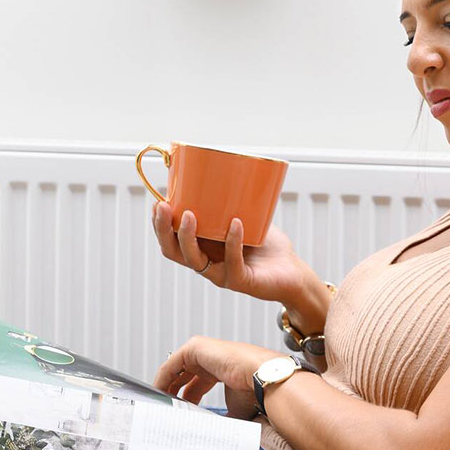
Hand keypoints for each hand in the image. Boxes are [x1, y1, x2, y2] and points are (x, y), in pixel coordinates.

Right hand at [150, 201, 303, 304]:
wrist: (292, 274)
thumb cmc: (267, 246)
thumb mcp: (245, 219)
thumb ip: (231, 202)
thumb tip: (221, 168)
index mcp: (202, 250)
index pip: (171, 241)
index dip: (159, 225)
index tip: (157, 202)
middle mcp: (206, 264)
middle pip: (173, 251)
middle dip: (163, 230)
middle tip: (162, 207)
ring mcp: (222, 274)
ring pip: (194, 260)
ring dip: (188, 237)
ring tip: (189, 214)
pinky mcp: (241, 281)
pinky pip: (232, 262)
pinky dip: (232, 241)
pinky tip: (235, 223)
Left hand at [153, 335, 280, 418]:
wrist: (262, 378)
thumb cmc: (255, 392)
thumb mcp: (234, 410)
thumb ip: (222, 418)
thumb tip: (213, 435)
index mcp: (222, 370)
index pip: (196, 385)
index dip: (185, 400)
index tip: (177, 414)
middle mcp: (211, 359)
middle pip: (183, 377)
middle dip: (172, 394)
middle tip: (165, 411)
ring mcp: (203, 351)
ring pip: (175, 369)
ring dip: (165, 387)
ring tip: (160, 405)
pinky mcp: (195, 347)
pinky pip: (171, 364)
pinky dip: (162, 379)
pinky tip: (159, 393)